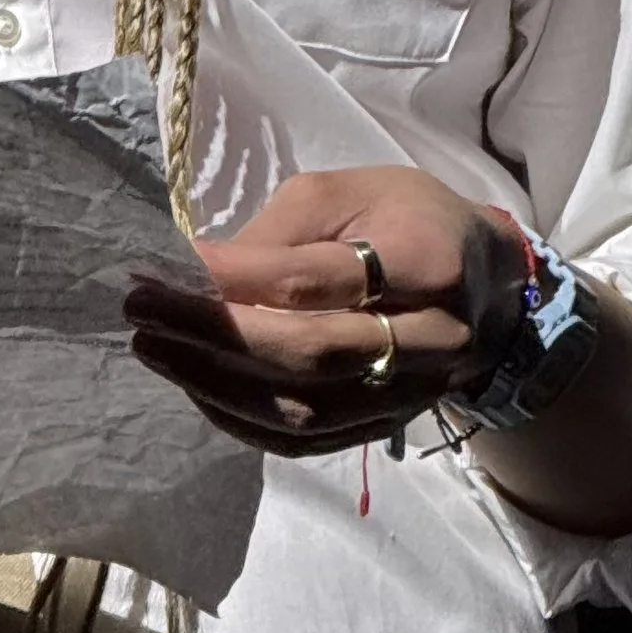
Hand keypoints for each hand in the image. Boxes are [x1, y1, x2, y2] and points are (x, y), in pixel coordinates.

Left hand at [123, 165, 525, 456]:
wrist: (488, 285)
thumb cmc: (408, 220)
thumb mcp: (350, 192)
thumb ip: (277, 232)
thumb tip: (196, 271)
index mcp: (427, 261)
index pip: (317, 280)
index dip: (235, 277)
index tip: (167, 264)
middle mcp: (429, 339)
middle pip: (311, 353)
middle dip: (215, 334)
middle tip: (143, 309)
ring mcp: (410, 394)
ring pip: (306, 409)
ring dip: (214, 383)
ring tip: (152, 347)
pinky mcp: (385, 427)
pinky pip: (304, 441)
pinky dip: (239, 417)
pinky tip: (193, 384)